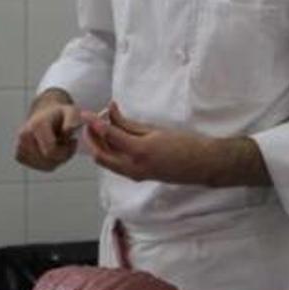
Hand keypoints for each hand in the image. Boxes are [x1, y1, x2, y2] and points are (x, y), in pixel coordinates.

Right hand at [15, 90, 82, 171]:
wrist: (45, 115)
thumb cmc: (61, 115)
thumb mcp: (71, 112)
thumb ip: (73, 119)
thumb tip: (68, 130)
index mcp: (36, 125)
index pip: (51, 151)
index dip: (67, 150)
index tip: (72, 140)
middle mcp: (24, 136)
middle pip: (49, 160)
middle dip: (63, 155)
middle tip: (67, 143)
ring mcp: (19, 147)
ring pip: (46, 166)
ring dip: (58, 160)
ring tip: (61, 145)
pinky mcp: (19, 156)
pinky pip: (41, 167)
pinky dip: (50, 163)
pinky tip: (52, 151)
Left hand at [81, 102, 219, 184]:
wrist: (202, 165)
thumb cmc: (185, 144)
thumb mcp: (156, 129)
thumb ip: (130, 124)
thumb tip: (112, 113)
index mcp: (138, 152)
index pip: (108, 136)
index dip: (94, 123)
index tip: (86, 113)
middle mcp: (133, 168)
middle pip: (100, 154)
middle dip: (91, 138)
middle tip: (92, 121)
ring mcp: (135, 175)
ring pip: (107, 161)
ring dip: (100, 145)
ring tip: (103, 127)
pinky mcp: (138, 176)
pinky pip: (117, 165)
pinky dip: (111, 152)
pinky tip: (115, 138)